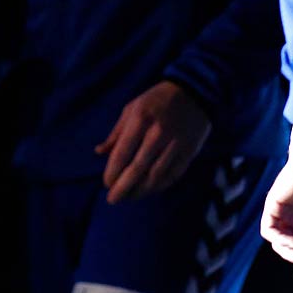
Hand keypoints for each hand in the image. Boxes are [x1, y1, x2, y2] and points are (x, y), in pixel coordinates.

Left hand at [96, 80, 211, 202]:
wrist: (194, 92)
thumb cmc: (156, 100)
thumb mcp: (132, 108)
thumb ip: (116, 133)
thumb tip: (99, 152)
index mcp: (140, 120)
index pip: (122, 153)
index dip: (112, 172)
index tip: (106, 183)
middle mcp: (158, 133)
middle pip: (138, 168)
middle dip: (123, 187)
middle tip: (113, 199)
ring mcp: (175, 143)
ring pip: (156, 175)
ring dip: (141, 190)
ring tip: (129, 197)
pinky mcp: (189, 151)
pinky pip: (173, 175)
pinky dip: (160, 186)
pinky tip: (149, 190)